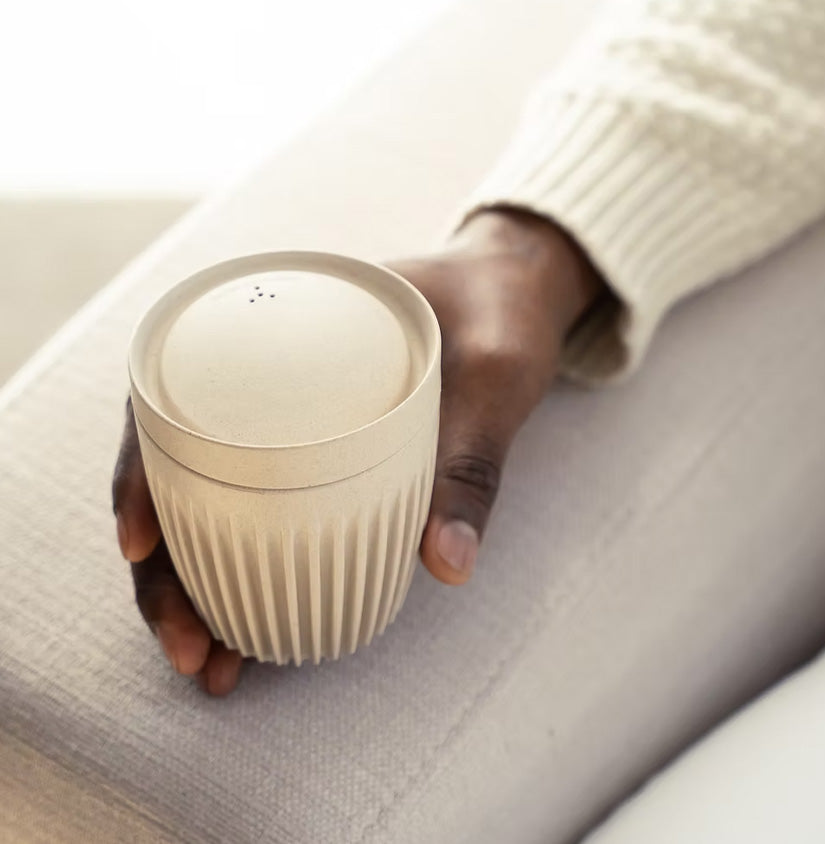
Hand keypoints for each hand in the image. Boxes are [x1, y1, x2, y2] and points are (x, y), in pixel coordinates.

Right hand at [112, 209, 602, 692]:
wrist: (518, 288)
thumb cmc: (501, 312)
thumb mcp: (497, 376)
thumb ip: (474, 462)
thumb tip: (448, 568)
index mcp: (283, 326)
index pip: (175, 396)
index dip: (141, 472)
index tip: (139, 545)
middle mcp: (268, 373)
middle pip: (180, 470)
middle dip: (169, 568)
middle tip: (189, 648)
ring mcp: (292, 416)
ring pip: (215, 501)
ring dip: (201, 584)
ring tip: (210, 665)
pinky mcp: (324, 447)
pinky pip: (269, 504)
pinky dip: (251, 565)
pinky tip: (248, 625)